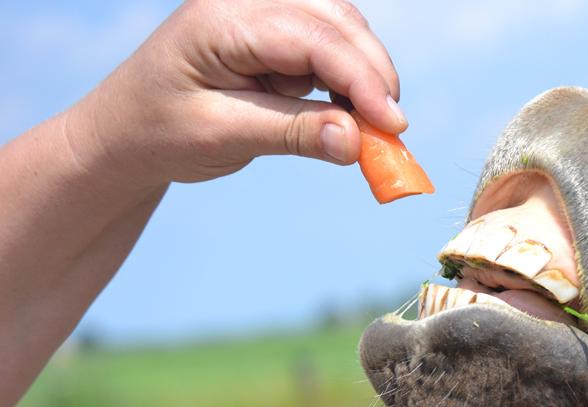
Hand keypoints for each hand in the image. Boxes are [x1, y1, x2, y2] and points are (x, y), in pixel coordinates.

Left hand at [70, 0, 404, 187]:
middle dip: (373, 75)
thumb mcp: (223, 137)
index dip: (362, 80)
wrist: (125, 132)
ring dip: (364, 76)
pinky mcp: (274, 32)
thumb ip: (293, 134)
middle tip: (392, 133)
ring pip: (341, 28)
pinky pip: (329, 45)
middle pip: (337, 20)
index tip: (394, 127)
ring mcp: (261, 11)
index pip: (313, 37)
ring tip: (368, 128)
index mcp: (222, 19)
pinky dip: (348, 79)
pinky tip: (346, 114)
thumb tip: (359, 142)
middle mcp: (245, 1)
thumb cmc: (160, 132)